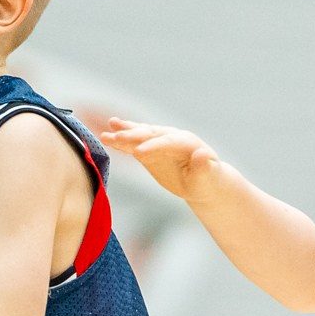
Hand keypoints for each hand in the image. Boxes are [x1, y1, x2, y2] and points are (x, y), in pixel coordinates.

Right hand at [97, 120, 225, 201]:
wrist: (203, 181)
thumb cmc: (207, 181)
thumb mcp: (208, 177)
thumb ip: (204, 166)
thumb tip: (202, 154)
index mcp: (187, 142)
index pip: (168, 142)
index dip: (153, 147)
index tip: (138, 154)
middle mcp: (171, 137)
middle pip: (150, 134)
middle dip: (133, 136)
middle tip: (116, 138)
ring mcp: (159, 142)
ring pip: (139, 136)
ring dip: (123, 134)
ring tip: (106, 133)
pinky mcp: (149, 150)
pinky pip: (133, 144)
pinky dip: (120, 142)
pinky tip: (106, 138)